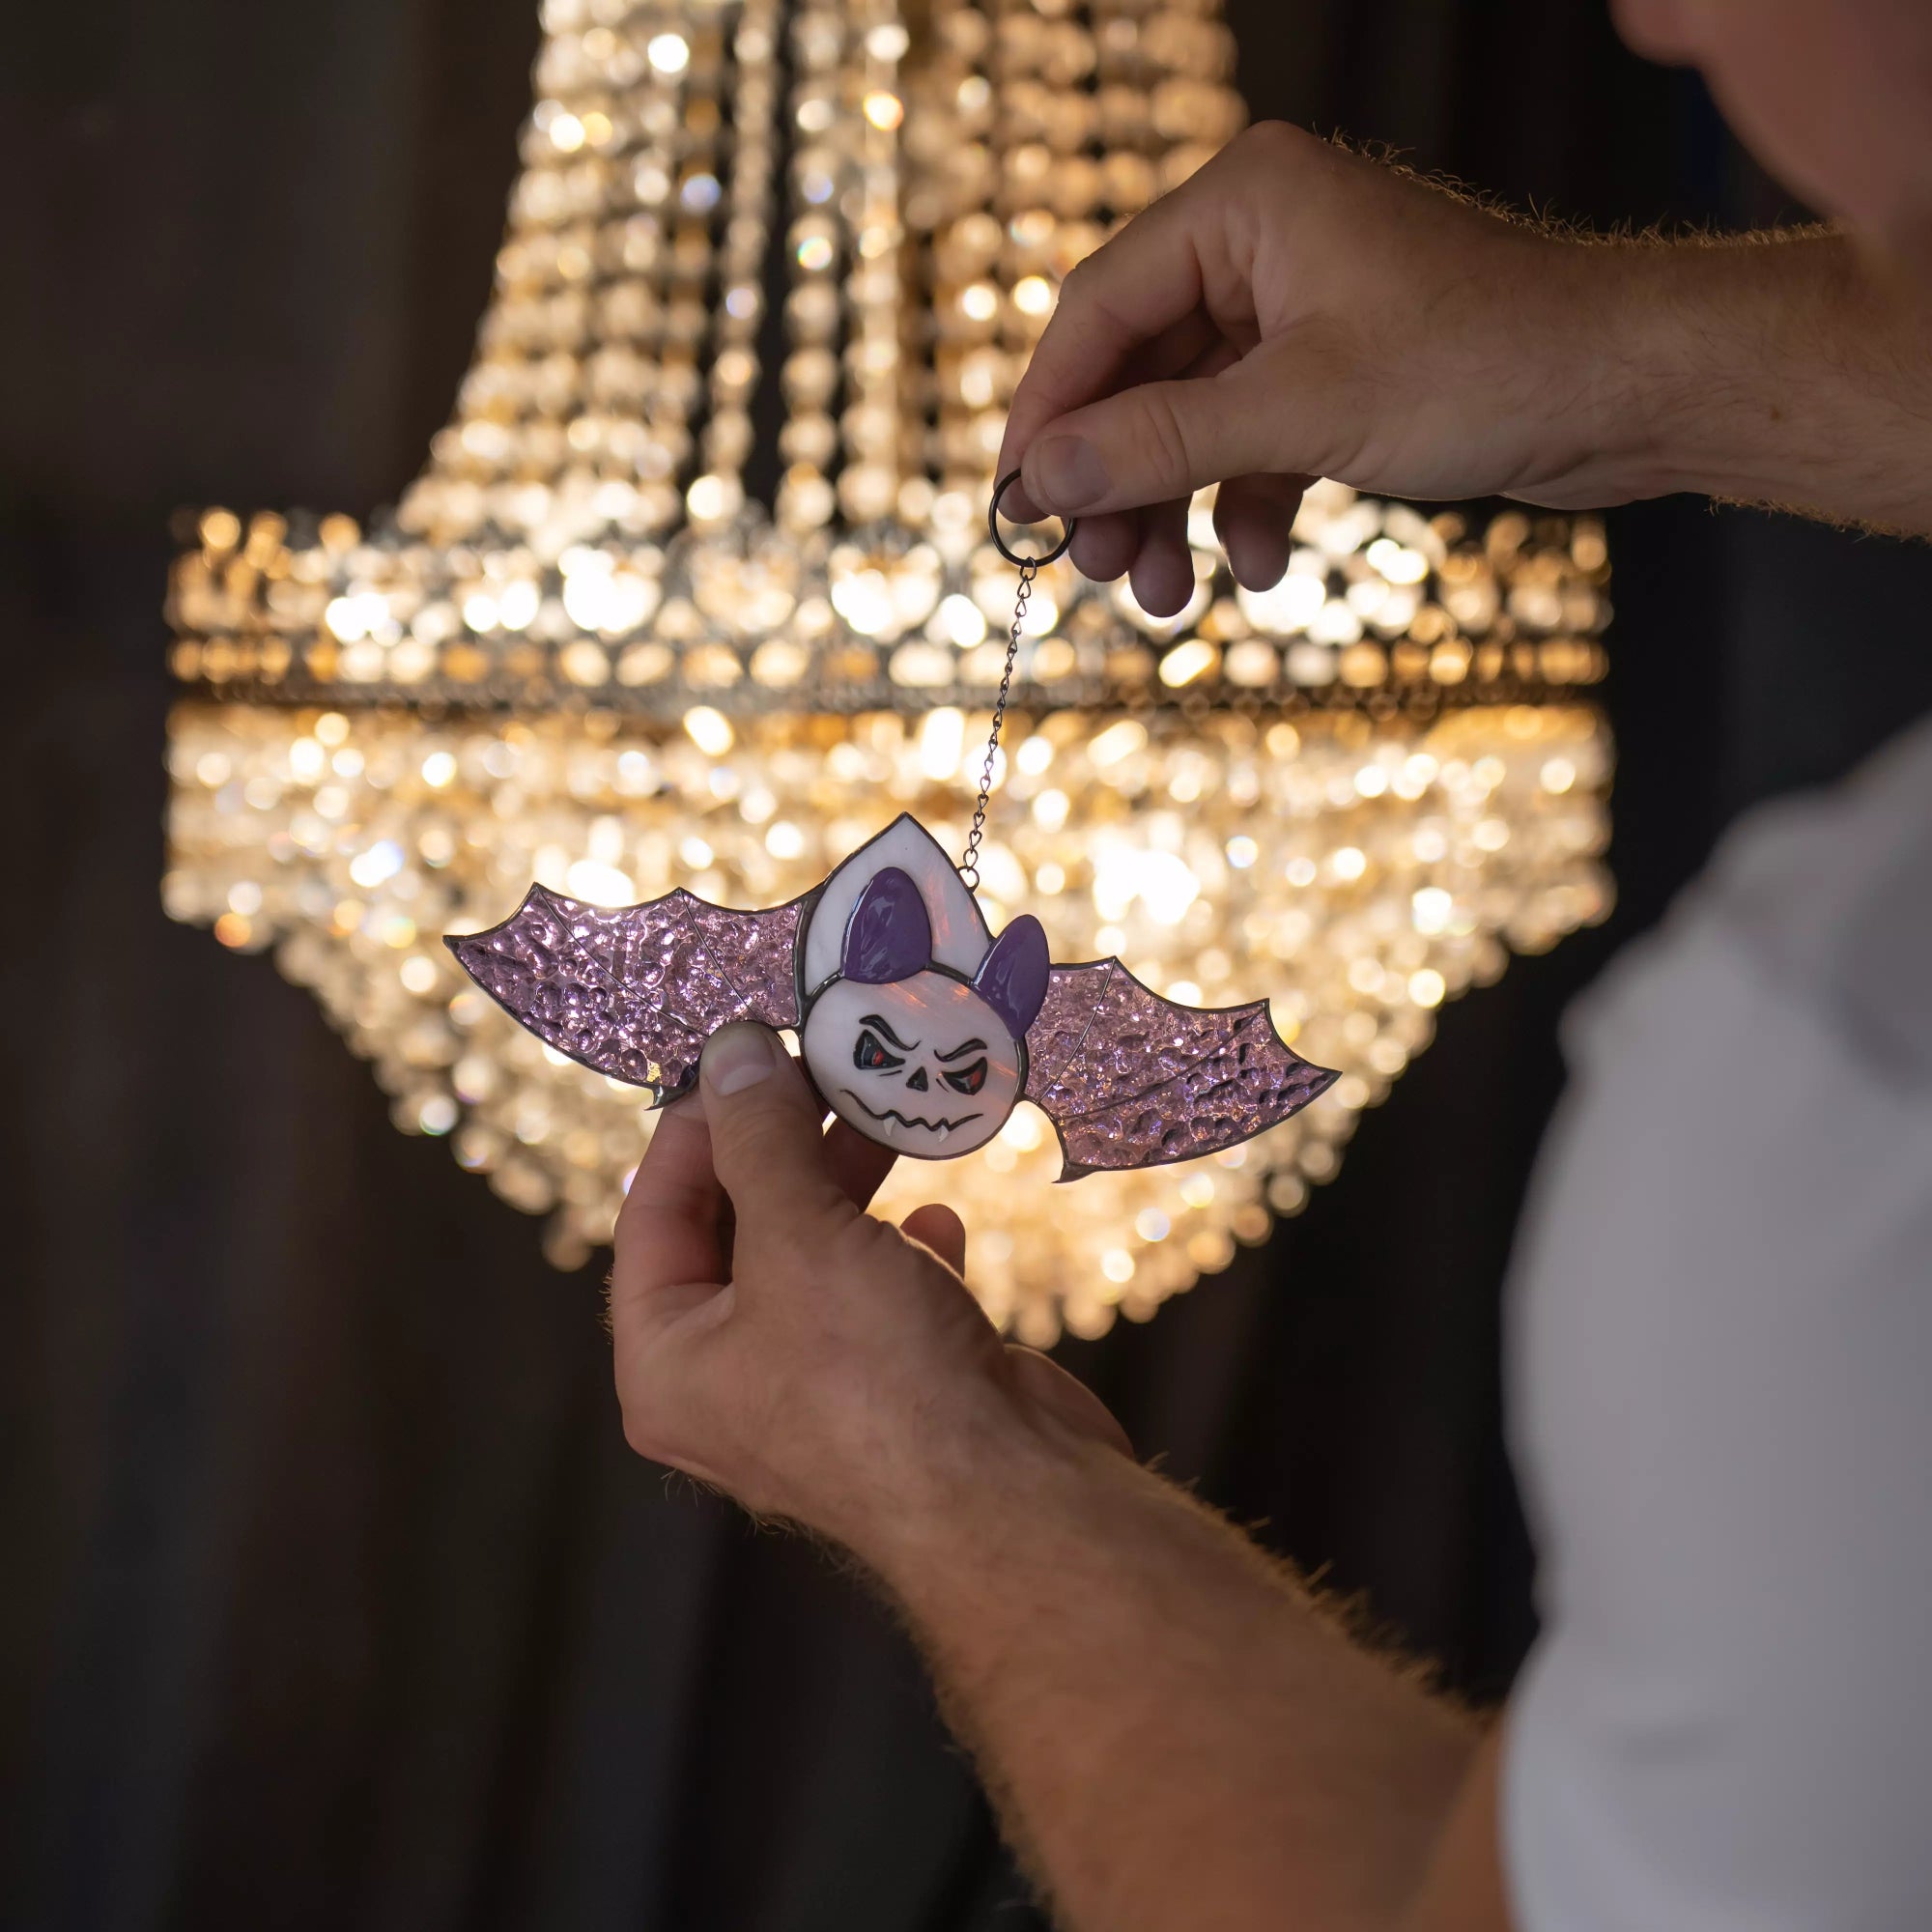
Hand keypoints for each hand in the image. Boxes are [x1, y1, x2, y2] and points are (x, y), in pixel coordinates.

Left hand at [609, 1022, 1129, 1554]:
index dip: (695, 1129)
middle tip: (823, 1071)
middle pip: (737, 1233)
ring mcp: (818, 1391)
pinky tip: (939, 1222)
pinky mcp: (898, 1391)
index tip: (744, 1055)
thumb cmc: (877, 1378)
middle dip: (783, 1147)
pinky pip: (882, 1297)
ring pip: (816, 1257)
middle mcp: (730, 1383)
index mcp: (668, 1362)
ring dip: (848, 1186)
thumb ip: (759, 1137)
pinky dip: (906, 1251)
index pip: (654, 1217)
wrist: (1013, 1500)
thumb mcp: (799, 1236)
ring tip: (884, 1117)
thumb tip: (731, 1050)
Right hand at [997, 122, 1655, 614]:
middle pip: (1140, 370)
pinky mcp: (1338, 365)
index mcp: (1246, 202)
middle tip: (1094, 570)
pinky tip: (1257, 565)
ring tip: (1168, 597)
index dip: (1047, 413)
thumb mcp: (1298, 412)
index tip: (1014, 503)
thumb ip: (1155, 443)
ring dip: (1174, 509)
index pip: (1099, 308)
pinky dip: (1244, 503)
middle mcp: (1265, 240)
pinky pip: (1252, 437)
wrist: (1629, 392)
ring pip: (1193, 415)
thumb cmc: (1486, 365)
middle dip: (1118, 479)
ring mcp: (1302, 304)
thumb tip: (1038, 480)